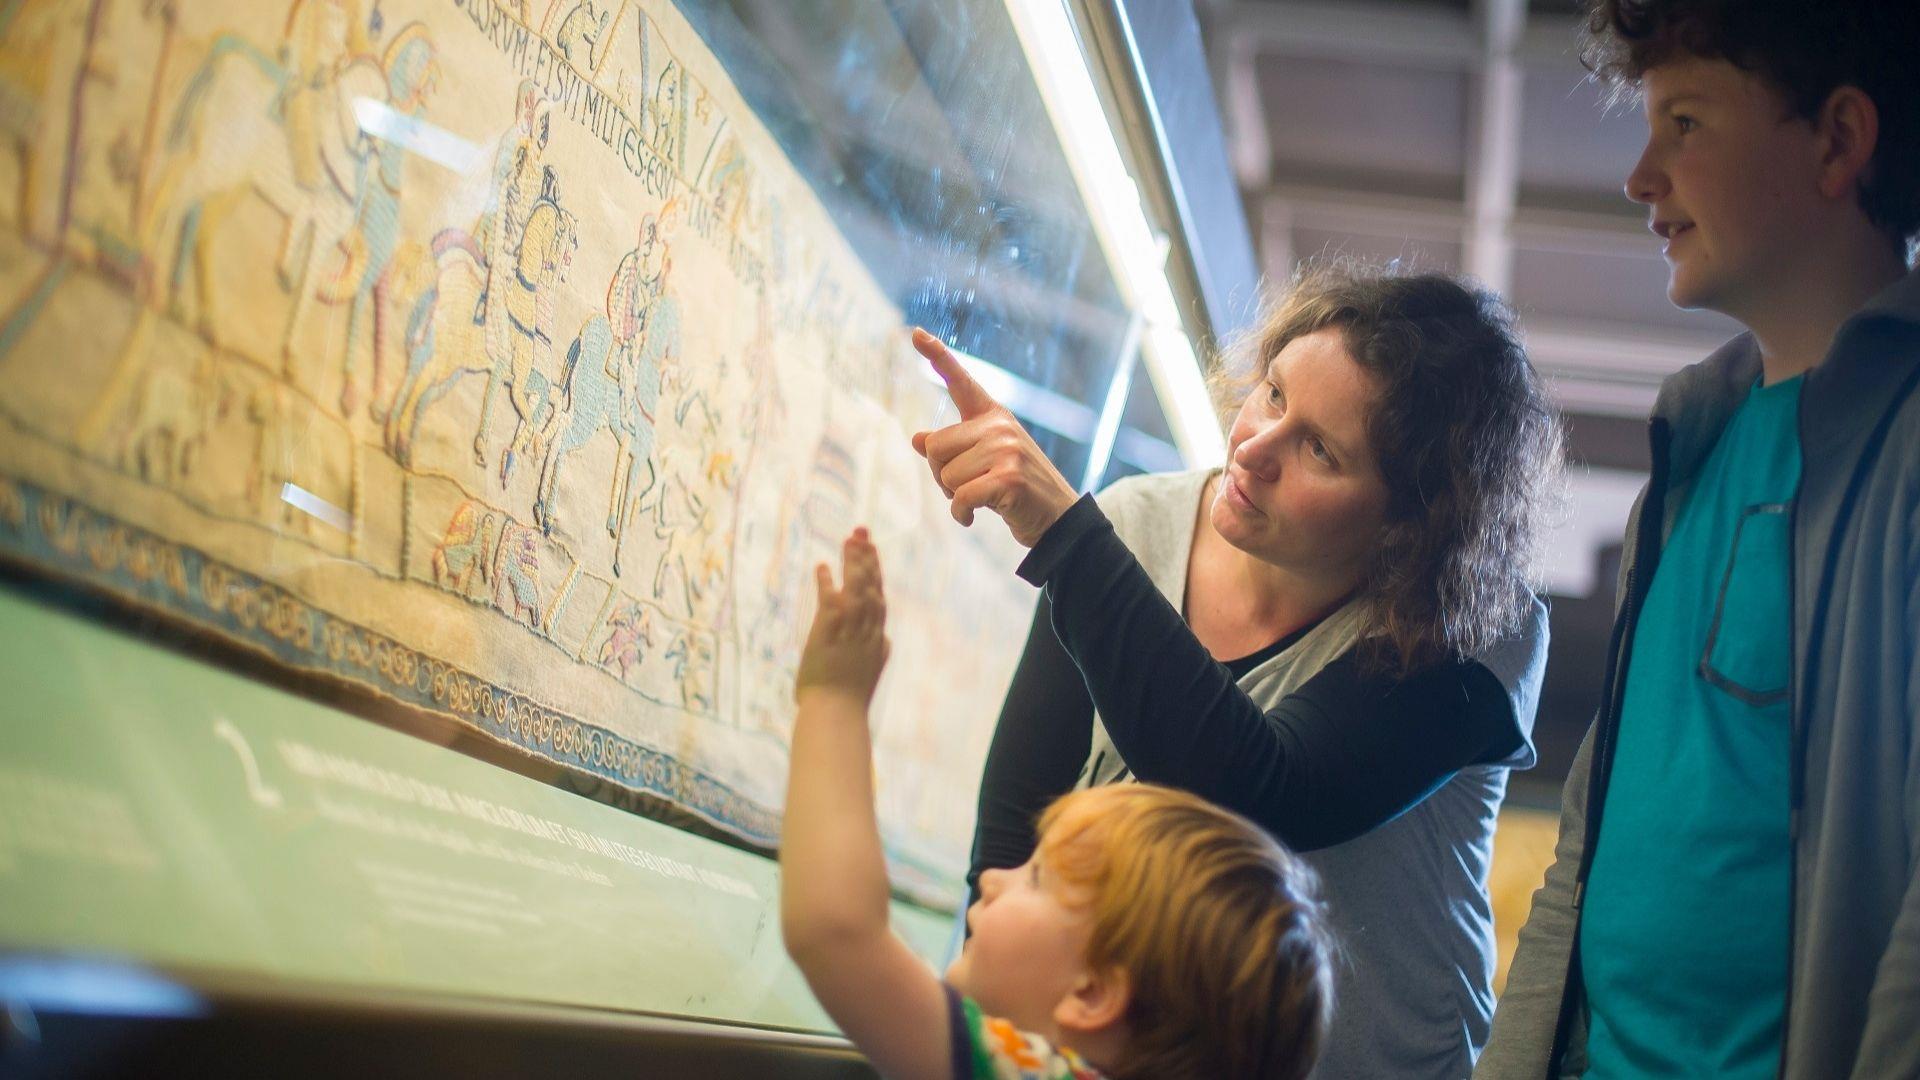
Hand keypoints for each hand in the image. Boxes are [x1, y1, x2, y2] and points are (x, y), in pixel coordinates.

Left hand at [796, 528, 890, 704]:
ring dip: (854, 561)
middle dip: (868, 556)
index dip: (876, 572)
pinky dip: (828, 580)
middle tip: (861, 532)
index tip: (872, 552)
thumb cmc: (849, 699)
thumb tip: (887, 643)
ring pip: (857, 586)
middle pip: (872, 585)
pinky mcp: (830, 630)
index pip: (879, 597)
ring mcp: (851, 629)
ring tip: (850, 539)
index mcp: (878, 639)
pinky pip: (831, 597)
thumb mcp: (871, 672)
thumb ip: (880, 652)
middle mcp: (869, 630)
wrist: (837, 714)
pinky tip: (823, 566)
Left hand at [909, 329, 1078, 546]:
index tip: (915, 333)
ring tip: (981, 499)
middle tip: (968, 486)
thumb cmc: (1016, 489)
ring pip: (945, 475)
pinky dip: (960, 514)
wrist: (1058, 519)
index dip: (937, 356)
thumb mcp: (984, 462)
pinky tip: (971, 518)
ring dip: (954, 496)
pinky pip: (959, 497)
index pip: (960, 381)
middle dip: (941, 475)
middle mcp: (1000, 426)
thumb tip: (916, 439)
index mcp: (993, 416)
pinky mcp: (1009, 478)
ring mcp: (1006, 450)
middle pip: (935, 447)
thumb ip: (953, 448)